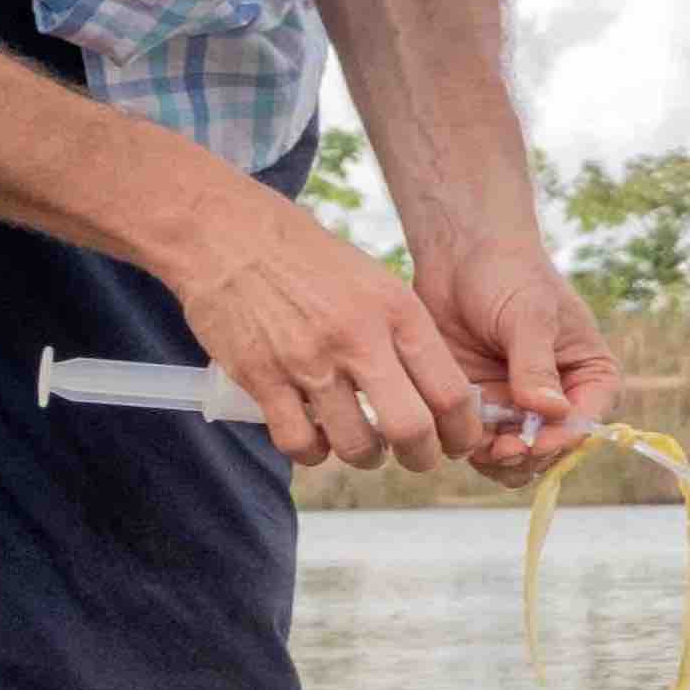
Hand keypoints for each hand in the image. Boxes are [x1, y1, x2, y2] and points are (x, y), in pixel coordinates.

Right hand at [166, 196, 501, 469]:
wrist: (227, 232)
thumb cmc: (307, 257)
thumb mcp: (374, 280)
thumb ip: (402, 332)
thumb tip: (435, 390)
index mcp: (397, 311)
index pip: (450, 391)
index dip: (461, 430)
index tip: (457, 442)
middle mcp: (359, 338)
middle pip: (411, 429)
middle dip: (421, 456)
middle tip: (416, 457)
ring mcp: (309, 360)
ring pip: (356, 444)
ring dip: (366, 457)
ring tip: (364, 448)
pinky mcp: (262, 377)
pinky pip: (298, 441)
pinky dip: (312, 453)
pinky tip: (316, 441)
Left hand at [415, 235, 617, 471]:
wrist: (457, 257)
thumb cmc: (506, 274)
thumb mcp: (528, 315)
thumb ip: (536, 364)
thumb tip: (551, 411)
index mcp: (589, 376)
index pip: (587, 421)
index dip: (562, 440)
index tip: (532, 443)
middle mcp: (558, 397)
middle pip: (551, 449)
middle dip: (526, 455)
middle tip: (497, 450)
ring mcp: (519, 406)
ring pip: (515, 456)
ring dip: (496, 458)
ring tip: (476, 444)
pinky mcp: (482, 407)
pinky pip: (480, 444)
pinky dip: (468, 445)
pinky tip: (455, 431)